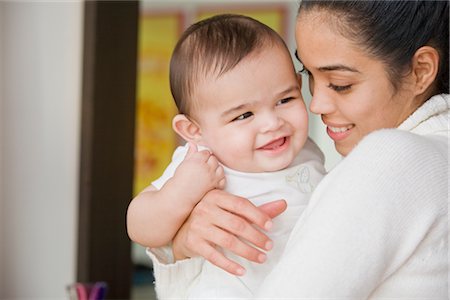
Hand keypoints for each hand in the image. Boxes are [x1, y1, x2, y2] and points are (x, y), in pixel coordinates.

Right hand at [172, 189, 286, 275]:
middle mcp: (205, 209)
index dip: (258, 215)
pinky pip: (215, 257)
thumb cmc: (212, 217)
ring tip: (261, 257)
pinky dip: (230, 265)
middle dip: (256, 237)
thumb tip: (282, 204)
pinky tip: (242, 270)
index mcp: (216, 196)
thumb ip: (256, 209)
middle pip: (236, 224)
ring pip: (228, 241)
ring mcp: (198, 226)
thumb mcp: (230, 209)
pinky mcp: (194, 243)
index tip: (270, 226)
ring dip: (248, 252)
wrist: (182, 230)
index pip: (241, 204)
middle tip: (269, 245)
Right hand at [175, 143, 225, 200]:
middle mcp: (206, 168)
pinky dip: (220, 178)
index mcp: (197, 160)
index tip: (199, 159)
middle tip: (203, 166)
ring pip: (220, 168)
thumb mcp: (183, 163)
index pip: (206, 152)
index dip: (203, 155)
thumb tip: (192, 144)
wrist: (181, 195)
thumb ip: (190, 153)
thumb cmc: (180, 179)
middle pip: (214, 159)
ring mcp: (212, 177)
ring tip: (208, 172)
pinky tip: (213, 179)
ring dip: (216, 168)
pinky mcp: (215, 185)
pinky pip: (223, 179)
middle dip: (209, 161)